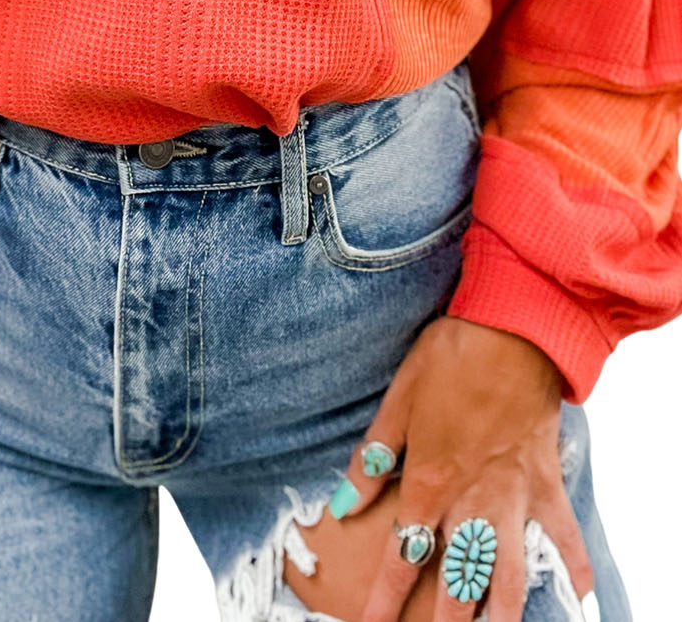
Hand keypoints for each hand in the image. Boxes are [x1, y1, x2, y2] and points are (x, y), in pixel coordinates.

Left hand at [323, 317, 593, 621]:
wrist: (513, 329)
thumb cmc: (451, 356)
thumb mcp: (399, 399)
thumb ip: (373, 456)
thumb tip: (342, 501)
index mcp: (431, 481)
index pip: (402, 553)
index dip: (384, 597)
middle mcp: (474, 499)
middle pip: (458, 579)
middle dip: (445, 619)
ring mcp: (515, 495)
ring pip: (509, 572)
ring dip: (501, 612)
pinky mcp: (547, 481)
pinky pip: (563, 534)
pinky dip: (572, 567)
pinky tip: (578, 596)